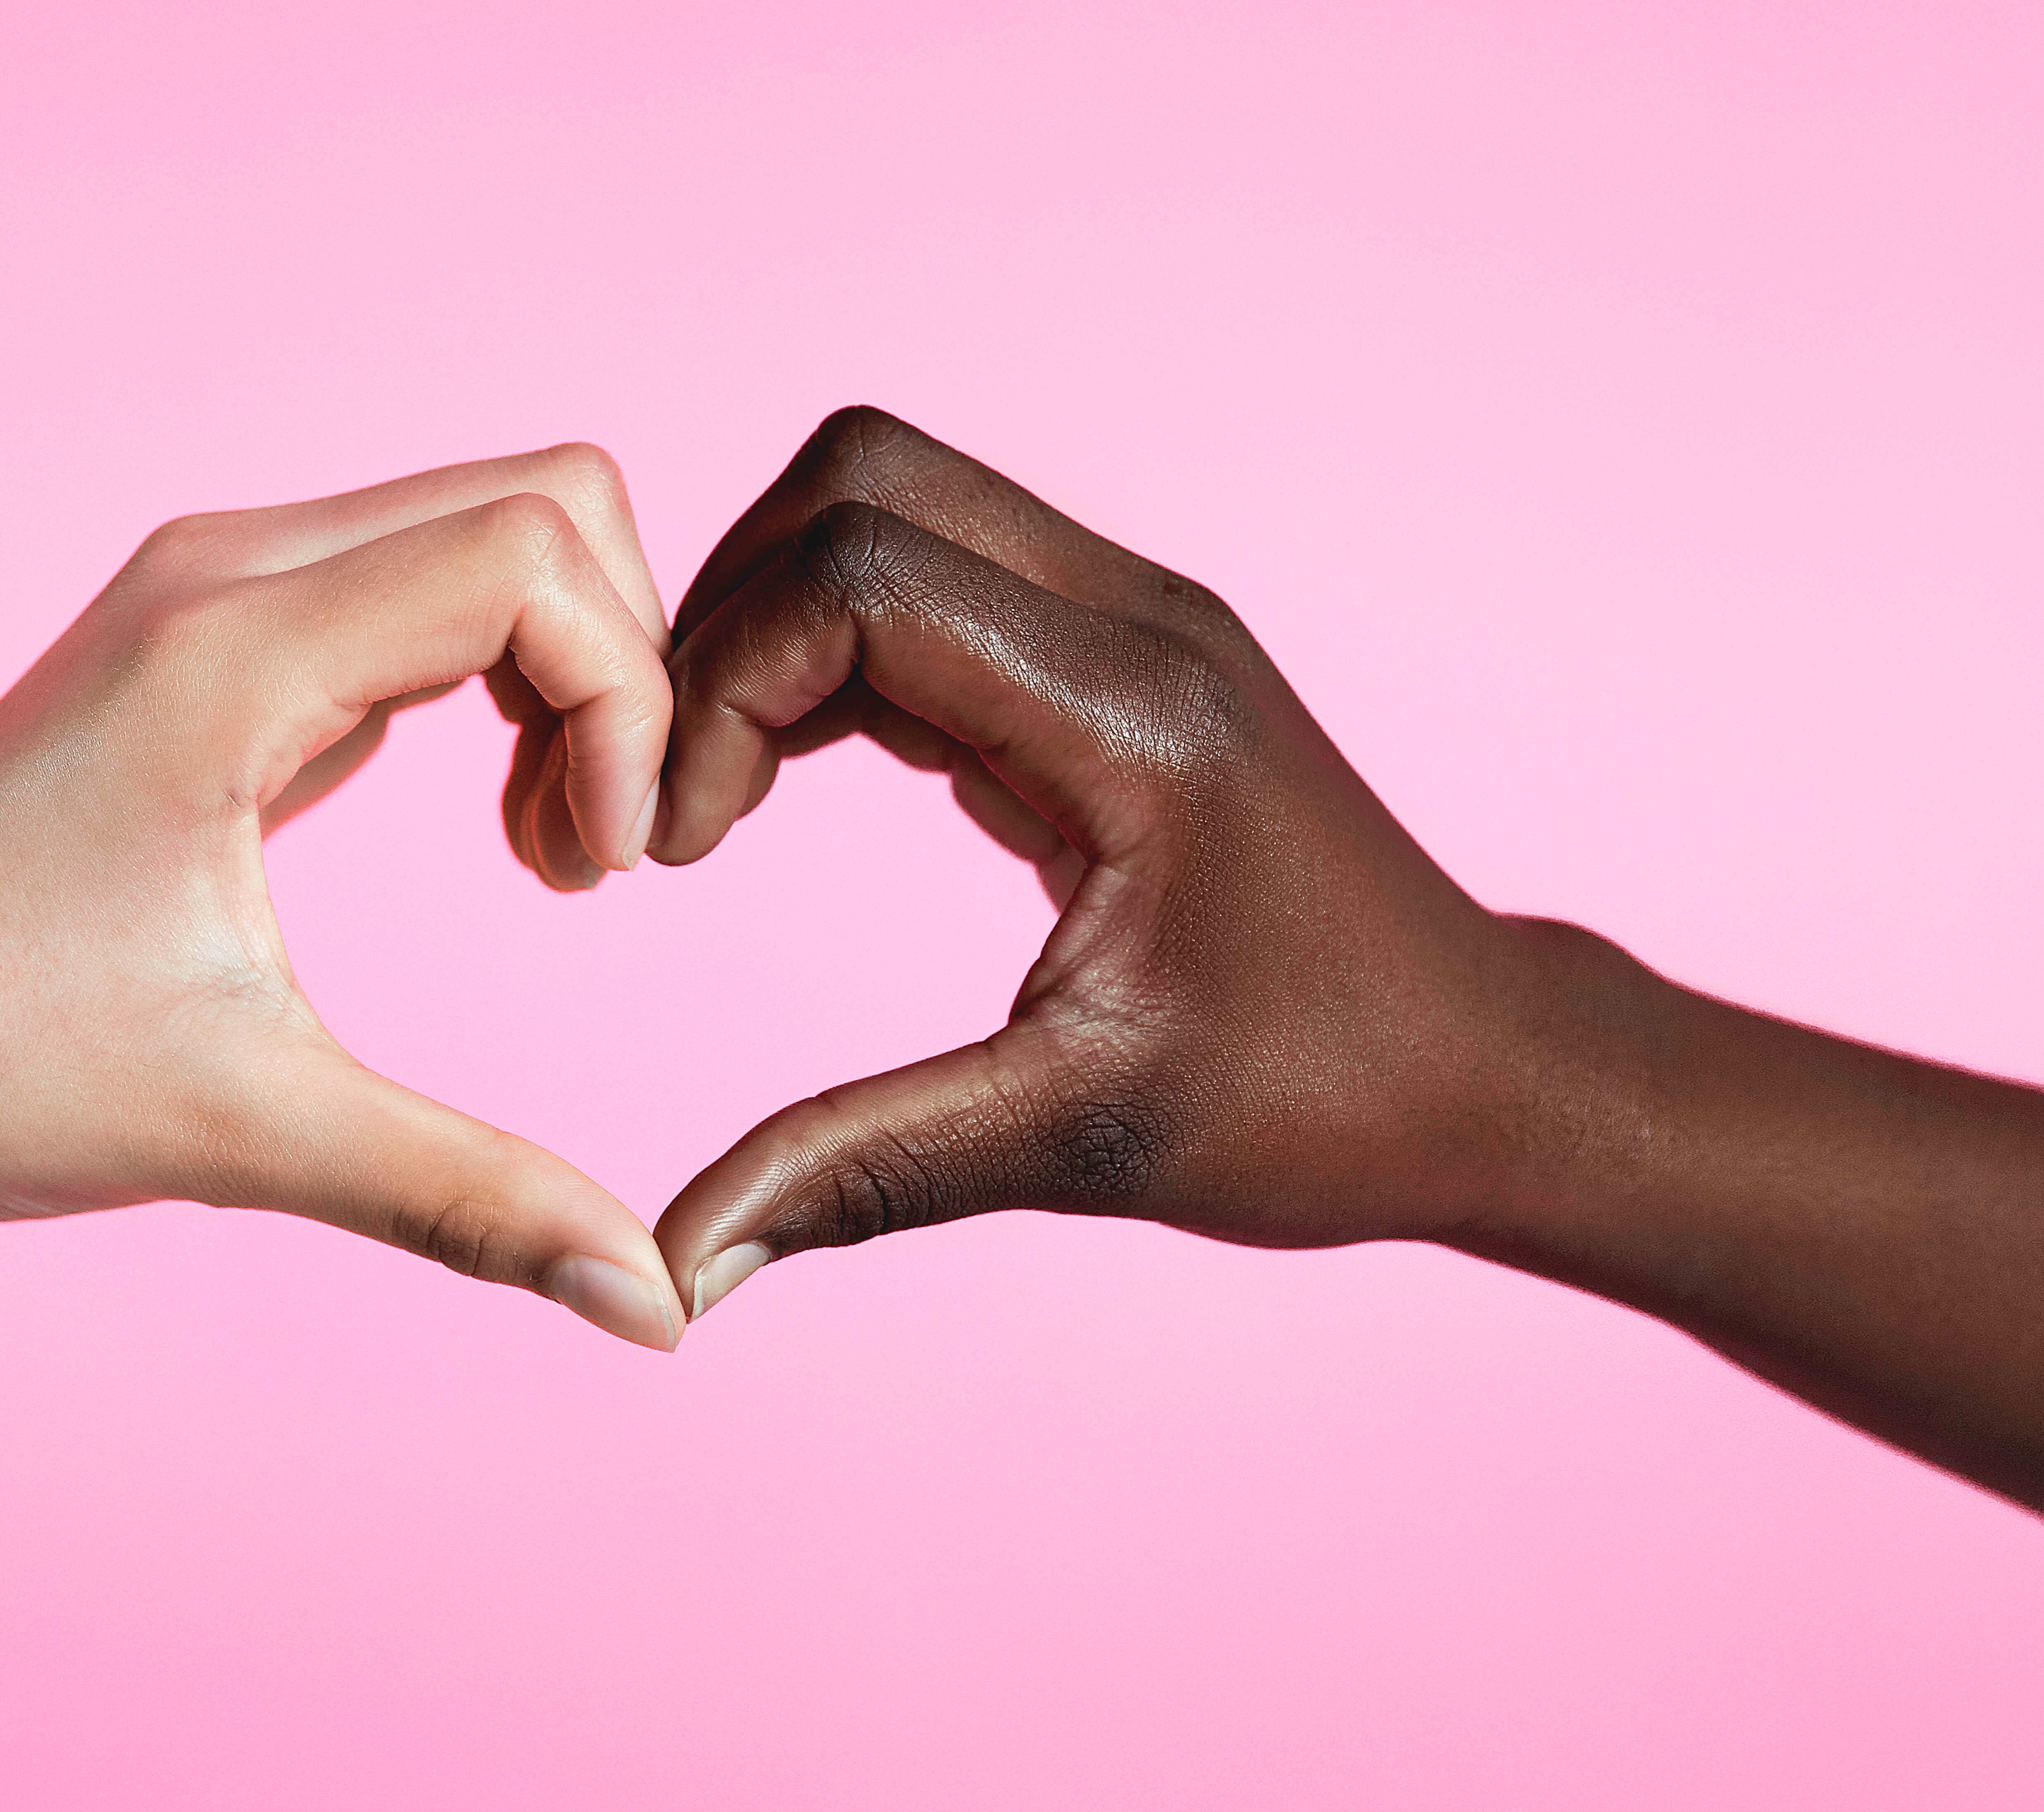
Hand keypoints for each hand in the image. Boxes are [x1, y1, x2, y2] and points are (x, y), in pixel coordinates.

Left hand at [0, 445, 686, 1347]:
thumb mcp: (247, 1130)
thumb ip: (472, 1201)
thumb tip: (653, 1308)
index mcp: (232, 652)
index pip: (530, 553)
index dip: (623, 698)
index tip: (600, 869)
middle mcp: (229, 572)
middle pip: (544, 503)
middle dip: (620, 670)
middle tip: (588, 857)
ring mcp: (220, 591)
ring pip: (496, 532)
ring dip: (569, 679)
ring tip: (544, 851)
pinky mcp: (222, 638)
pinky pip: (430, 590)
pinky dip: (503, 687)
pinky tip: (490, 826)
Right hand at [648, 408, 2043, 1509]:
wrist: (1482, 1069)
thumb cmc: (1323, 1106)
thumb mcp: (1079, 1141)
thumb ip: (864, 1172)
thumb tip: (675, 1261)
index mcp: (1134, 717)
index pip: (861, 581)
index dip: (724, 690)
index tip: (682, 847)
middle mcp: (1139, 623)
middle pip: (860, 483)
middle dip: (726, 619)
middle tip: (684, 796)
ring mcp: (1134, 622)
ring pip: (888, 504)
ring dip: (772, 624)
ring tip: (722, 791)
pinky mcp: (1117, 656)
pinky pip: (931, 577)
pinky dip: (832, 653)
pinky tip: (800, 780)